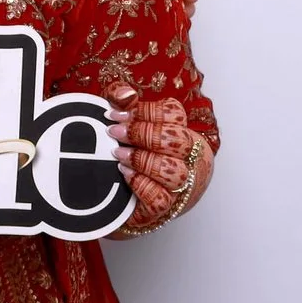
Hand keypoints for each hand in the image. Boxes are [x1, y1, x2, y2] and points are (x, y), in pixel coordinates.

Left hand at [106, 81, 210, 225]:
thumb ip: (123, 100)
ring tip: (119, 155)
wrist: (135, 198)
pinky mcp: (165, 208)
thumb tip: (126, 95)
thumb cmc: (136, 155)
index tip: (115, 114)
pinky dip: (140, 184)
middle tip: (115, 133)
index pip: (174, 114)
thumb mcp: (127, 122)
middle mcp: (186, 158)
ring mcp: (180, 185)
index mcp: (180, 132)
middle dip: (142, 134)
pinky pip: (160, 198)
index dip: (144, 112)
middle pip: (177, 140)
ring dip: (143, 160)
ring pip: (175, 172)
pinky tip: (125, 174)